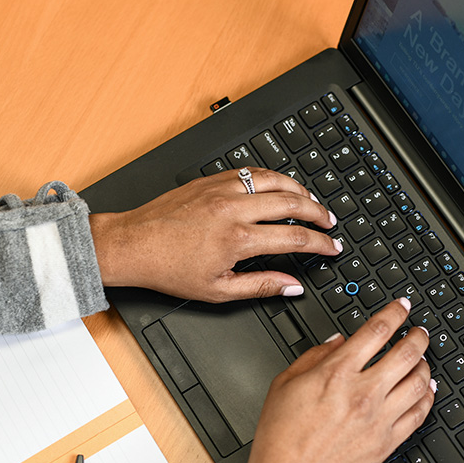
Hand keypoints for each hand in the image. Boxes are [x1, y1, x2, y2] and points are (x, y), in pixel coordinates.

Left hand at [88, 167, 339, 301]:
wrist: (131, 245)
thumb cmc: (168, 269)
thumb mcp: (217, 290)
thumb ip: (260, 287)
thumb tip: (291, 286)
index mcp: (237, 239)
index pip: (294, 237)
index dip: (320, 243)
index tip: (331, 247)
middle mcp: (232, 208)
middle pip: (291, 202)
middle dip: (318, 212)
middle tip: (329, 222)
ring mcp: (221, 189)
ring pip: (273, 179)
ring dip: (299, 189)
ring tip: (311, 201)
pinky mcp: (210, 180)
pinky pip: (250, 172)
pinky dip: (271, 178)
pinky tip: (278, 187)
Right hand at [243, 298, 435, 462]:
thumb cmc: (281, 438)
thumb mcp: (284, 383)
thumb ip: (314, 356)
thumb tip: (338, 341)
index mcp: (337, 372)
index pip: (378, 330)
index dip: (396, 312)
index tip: (403, 307)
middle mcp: (363, 393)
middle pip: (407, 352)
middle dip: (418, 335)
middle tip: (420, 331)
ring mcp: (379, 419)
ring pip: (418, 381)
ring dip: (425, 364)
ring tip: (423, 358)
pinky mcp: (387, 443)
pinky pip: (419, 414)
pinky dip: (427, 397)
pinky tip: (425, 390)